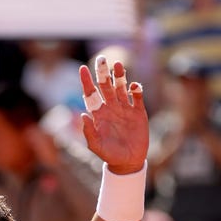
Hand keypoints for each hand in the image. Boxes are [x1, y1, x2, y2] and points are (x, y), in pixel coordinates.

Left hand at [79, 57, 148, 173]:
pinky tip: (134, 86)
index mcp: (98, 113)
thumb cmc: (109, 154)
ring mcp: (125, 108)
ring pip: (121, 87)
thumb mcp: (96, 145)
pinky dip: (136, 90)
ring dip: (120, 76)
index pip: (90, 93)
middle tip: (101, 59)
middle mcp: (110, 107)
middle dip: (103, 73)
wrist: (128, 161)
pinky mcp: (138, 112)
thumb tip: (82, 115)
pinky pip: (137, 97)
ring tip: (118, 65)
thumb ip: (89, 131)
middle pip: (105, 86)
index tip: (82, 69)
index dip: (86, 81)